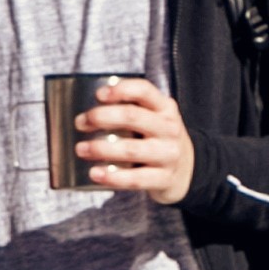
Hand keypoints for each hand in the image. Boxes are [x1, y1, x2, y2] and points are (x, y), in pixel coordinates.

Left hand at [70, 75, 193, 201]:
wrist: (188, 171)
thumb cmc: (158, 139)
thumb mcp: (154, 118)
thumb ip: (131, 109)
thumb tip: (87, 110)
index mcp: (165, 108)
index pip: (144, 91)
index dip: (120, 90)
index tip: (98, 95)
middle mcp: (169, 129)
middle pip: (132, 117)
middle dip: (101, 117)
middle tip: (80, 123)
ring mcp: (168, 155)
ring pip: (131, 149)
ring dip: (101, 148)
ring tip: (81, 149)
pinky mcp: (164, 179)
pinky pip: (135, 179)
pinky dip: (112, 177)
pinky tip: (95, 173)